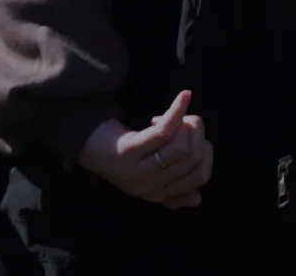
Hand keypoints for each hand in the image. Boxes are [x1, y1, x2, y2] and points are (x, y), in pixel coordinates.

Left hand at [80, 93, 211, 208]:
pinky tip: (184, 97)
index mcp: (157, 193)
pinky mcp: (128, 151)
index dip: (206, 151)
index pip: (200, 175)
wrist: (89, 146)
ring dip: (184, 123)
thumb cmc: (125, 158)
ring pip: (181, 146)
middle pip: (192, 156)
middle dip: (196, 132)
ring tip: (170, 117)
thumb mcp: (148, 177)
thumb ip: (173, 191)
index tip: (195, 137)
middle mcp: (148, 186)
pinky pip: (164, 131)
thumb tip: (197, 200)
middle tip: (182, 121)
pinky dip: (178, 110)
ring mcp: (137, 170)